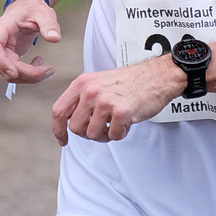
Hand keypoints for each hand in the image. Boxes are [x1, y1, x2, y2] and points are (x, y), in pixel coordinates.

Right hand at [0, 0, 60, 82]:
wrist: (28, 8)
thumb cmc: (34, 8)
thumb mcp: (44, 12)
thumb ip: (49, 24)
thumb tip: (55, 39)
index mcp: (3, 27)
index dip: (1, 61)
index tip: (15, 73)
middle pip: (2, 64)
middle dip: (24, 73)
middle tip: (47, 71)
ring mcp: (3, 51)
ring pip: (7, 72)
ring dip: (27, 77)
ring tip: (48, 70)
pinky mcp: (9, 56)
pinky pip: (14, 71)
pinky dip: (28, 74)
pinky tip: (40, 64)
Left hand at [51, 55, 185, 145]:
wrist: (157, 75)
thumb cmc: (129, 81)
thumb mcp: (98, 82)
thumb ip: (82, 98)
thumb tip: (67, 121)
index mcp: (82, 83)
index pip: (59, 111)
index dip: (58, 130)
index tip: (63, 140)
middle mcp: (91, 91)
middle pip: (75, 128)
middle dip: (88, 132)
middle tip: (103, 126)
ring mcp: (105, 101)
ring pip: (92, 135)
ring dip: (105, 134)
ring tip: (116, 121)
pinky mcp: (121, 112)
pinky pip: (113, 136)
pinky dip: (121, 133)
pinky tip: (127, 120)